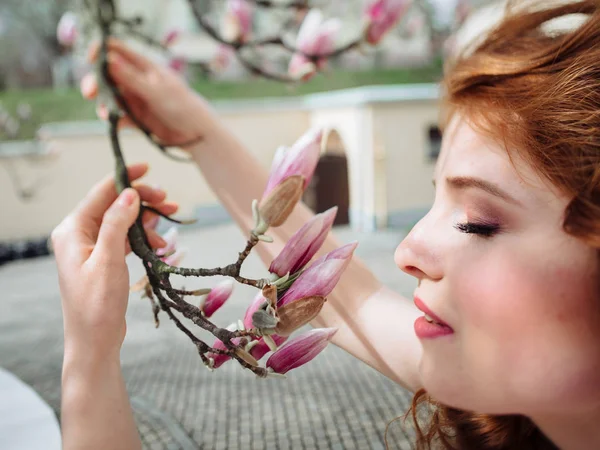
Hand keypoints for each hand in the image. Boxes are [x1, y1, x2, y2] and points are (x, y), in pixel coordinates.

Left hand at [52, 163, 176, 360]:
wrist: (94, 341)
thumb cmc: (96, 304)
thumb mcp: (108, 260)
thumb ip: (117, 223)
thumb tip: (130, 193)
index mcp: (72, 230)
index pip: (101, 193)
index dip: (125, 177)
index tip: (147, 167)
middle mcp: (79, 235)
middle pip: (114, 205)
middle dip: (142, 200)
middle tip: (169, 201)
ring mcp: (92, 248)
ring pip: (123, 221)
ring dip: (147, 220)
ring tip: (170, 221)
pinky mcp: (104, 260)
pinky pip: (126, 238)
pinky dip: (144, 237)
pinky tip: (161, 244)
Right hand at [82, 39, 205, 147]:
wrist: (197, 134)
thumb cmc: (183, 106)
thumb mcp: (157, 91)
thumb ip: (132, 78)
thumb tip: (109, 60)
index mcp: (144, 67)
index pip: (117, 51)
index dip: (101, 51)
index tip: (91, 60)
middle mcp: (136, 81)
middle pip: (108, 76)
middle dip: (96, 82)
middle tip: (90, 93)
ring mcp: (136, 99)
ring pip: (110, 97)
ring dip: (104, 104)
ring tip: (105, 113)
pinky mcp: (136, 118)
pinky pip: (119, 116)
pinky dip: (115, 119)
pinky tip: (115, 123)